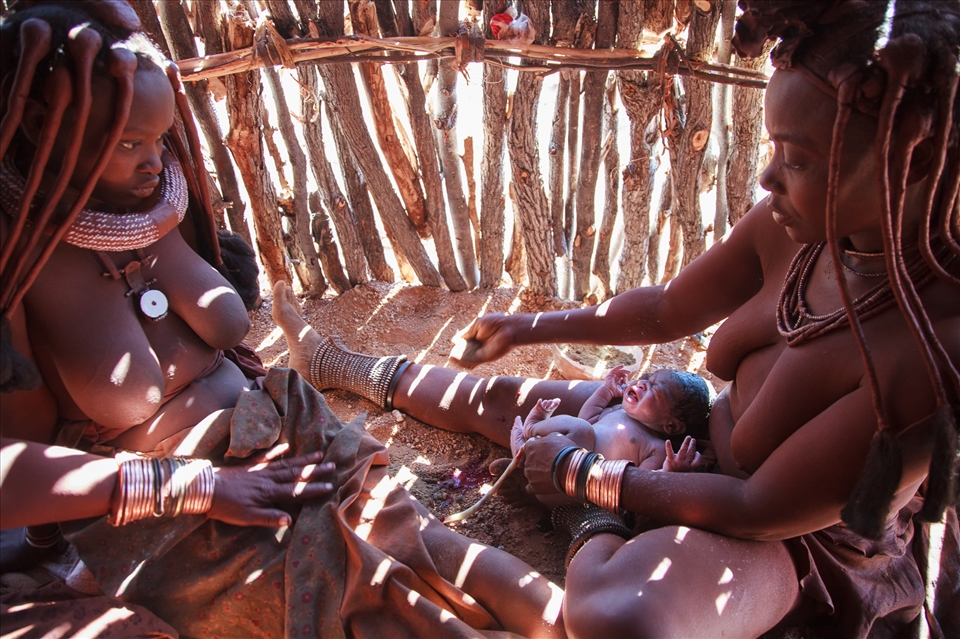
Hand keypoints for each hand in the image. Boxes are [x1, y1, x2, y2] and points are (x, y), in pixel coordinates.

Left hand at [209, 445, 335, 526]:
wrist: (204, 488)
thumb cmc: (225, 507)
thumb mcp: (247, 517)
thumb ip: (269, 518)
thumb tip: (290, 520)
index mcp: (269, 492)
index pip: (295, 491)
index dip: (313, 489)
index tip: (329, 486)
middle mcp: (268, 478)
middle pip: (295, 473)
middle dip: (314, 470)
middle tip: (332, 465)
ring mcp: (260, 469)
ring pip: (286, 463)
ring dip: (303, 459)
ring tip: (319, 454)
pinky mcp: (250, 465)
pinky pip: (267, 456)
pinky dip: (277, 451)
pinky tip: (287, 446)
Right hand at [450, 313, 515, 366]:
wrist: (509, 327)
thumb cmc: (495, 322)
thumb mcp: (477, 325)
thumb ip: (466, 333)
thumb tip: (453, 340)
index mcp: (478, 336)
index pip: (466, 342)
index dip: (459, 344)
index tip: (453, 343)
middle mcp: (480, 346)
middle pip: (466, 352)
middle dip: (458, 353)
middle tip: (451, 354)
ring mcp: (482, 353)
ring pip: (467, 358)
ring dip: (459, 358)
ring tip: (451, 356)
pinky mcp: (484, 358)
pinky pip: (471, 361)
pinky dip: (463, 361)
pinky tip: (454, 358)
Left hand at [522, 433, 578, 495]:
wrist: (571, 469)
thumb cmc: (565, 451)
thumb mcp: (556, 436)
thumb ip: (546, 436)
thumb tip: (542, 438)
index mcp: (530, 447)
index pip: (528, 447)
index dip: (537, 449)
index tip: (544, 451)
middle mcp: (527, 460)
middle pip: (529, 461)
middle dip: (537, 461)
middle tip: (549, 463)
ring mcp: (529, 474)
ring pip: (530, 473)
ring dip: (536, 473)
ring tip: (549, 474)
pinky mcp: (534, 486)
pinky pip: (530, 487)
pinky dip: (536, 486)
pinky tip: (544, 484)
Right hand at [602, 365, 629, 396]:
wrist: (609, 392)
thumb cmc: (614, 393)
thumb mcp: (622, 391)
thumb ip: (626, 389)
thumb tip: (630, 386)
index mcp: (618, 382)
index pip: (623, 378)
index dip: (625, 379)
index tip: (626, 382)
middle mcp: (615, 378)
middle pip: (622, 374)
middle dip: (626, 373)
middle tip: (630, 372)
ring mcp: (613, 376)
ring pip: (619, 371)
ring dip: (624, 370)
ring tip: (628, 371)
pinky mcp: (610, 374)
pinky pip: (614, 369)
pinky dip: (618, 367)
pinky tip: (622, 365)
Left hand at [661, 436, 701, 471]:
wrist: (666, 479)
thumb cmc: (676, 475)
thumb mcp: (685, 472)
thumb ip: (689, 465)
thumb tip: (692, 456)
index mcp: (689, 468)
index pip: (696, 462)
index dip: (698, 457)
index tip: (697, 452)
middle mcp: (684, 464)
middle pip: (690, 453)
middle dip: (692, 445)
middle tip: (693, 440)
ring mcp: (677, 462)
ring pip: (683, 450)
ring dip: (686, 442)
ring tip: (689, 437)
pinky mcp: (670, 460)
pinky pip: (669, 452)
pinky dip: (668, 446)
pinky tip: (668, 441)